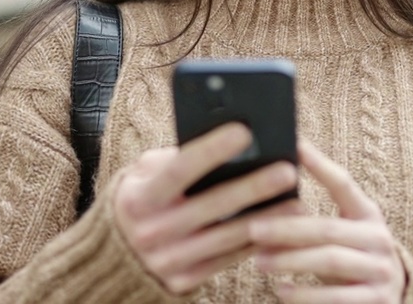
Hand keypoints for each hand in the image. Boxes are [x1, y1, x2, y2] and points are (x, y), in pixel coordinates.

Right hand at [112, 123, 302, 294]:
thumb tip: (224, 143)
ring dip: (267, 219)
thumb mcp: (144, 173)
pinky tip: (281, 227)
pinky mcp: (183, 281)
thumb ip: (177, 158)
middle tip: (287, 170)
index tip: (244, 131)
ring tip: (296, 201)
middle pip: (212, 205)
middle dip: (253, 186)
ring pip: (228, 236)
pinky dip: (256, 242)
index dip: (211, 150)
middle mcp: (152, 231)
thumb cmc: (142, 198)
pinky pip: (228, 259)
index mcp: (140, 198)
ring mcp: (168, 260)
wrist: (116, 255)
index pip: (179, 170)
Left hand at [250, 141, 405, 302]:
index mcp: (368, 215)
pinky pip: (335, 297)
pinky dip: (305, 294)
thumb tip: (263, 204)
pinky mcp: (377, 301)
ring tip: (259, 262)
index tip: (294, 145)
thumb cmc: (352, 260)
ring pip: (329, 260)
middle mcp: (379, 239)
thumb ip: (311, 221)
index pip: (343, 184)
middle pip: (328, 228)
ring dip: (290, 260)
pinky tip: (281, 290)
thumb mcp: (342, 236)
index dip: (319, 164)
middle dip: (287, 228)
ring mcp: (380, 271)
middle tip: (253, 229)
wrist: (392, 299)